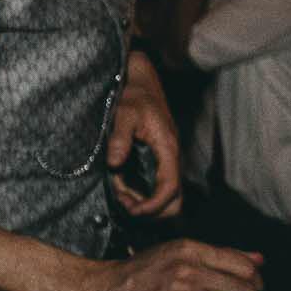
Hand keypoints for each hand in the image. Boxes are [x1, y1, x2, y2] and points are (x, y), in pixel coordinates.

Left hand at [107, 51, 182, 218]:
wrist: (141, 79)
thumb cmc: (134, 94)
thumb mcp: (123, 112)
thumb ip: (119, 137)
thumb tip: (115, 164)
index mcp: (167, 148)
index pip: (170, 187)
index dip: (154, 205)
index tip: (133, 211)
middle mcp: (170, 157)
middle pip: (175, 200)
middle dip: (152, 210)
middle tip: (125, 205)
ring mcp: (165, 159)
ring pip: (166, 195)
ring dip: (145, 203)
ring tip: (120, 196)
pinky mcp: (157, 158)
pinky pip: (156, 185)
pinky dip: (141, 193)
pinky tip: (121, 186)